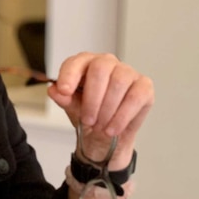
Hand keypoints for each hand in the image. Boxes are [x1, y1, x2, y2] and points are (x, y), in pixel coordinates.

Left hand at [47, 52, 153, 170]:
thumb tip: (54, 90)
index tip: (64, 91)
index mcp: (85, 64)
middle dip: (92, 98)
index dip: (69, 74)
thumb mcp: (72, 108)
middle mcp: (107, 63)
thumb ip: (64, 98)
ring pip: (119, 82)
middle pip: (100, 69)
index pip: (76, 61)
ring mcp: (127, 72)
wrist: (106, 136)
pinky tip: (113, 129)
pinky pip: (135, 97)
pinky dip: (122, 116)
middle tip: (88, 120)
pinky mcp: (144, 86)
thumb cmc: (88, 116)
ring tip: (100, 127)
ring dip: (107, 109)